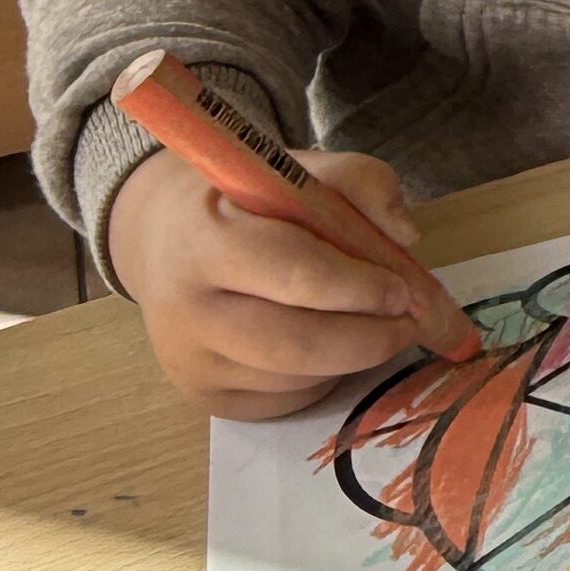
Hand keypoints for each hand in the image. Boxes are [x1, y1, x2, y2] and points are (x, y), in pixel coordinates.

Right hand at [110, 140, 425, 418]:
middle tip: (409, 323)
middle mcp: (186, 309)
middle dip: (371, 339)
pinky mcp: (205, 396)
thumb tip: (407, 236)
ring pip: (300, 378)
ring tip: (368, 325)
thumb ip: (362, 183)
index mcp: (205, 239)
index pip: (296, 275)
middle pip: (301, 345)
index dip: (360, 288)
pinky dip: (324, 377)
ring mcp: (191, 361)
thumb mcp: (297, 170)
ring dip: (352, 358)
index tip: (401, 289)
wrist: (161, 238)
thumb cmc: (244, 203)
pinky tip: (325, 344)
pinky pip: (288, 400)